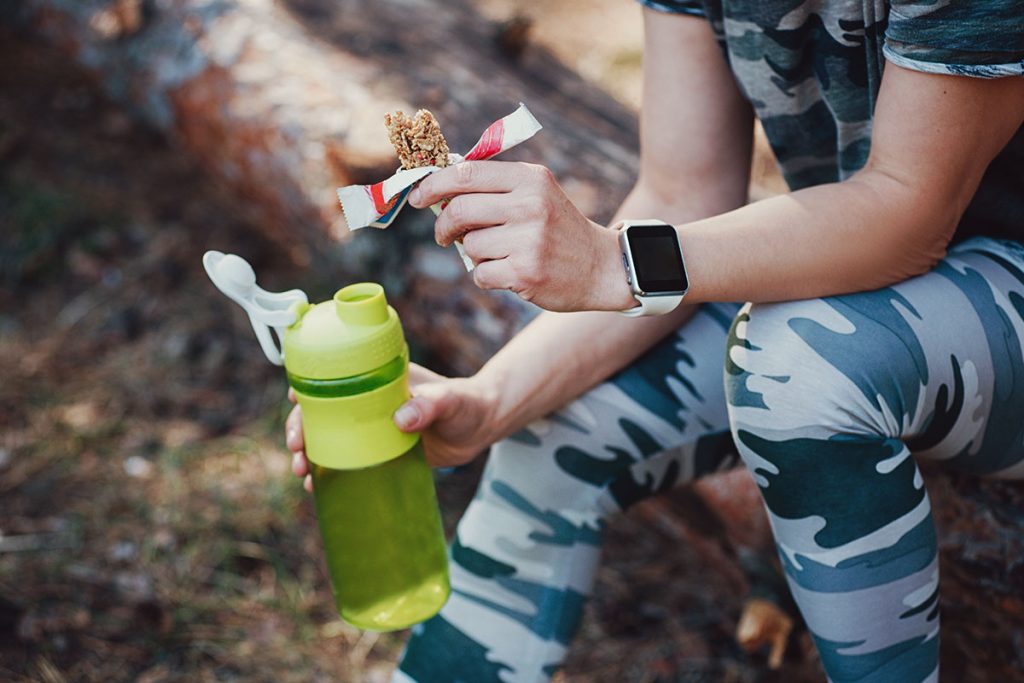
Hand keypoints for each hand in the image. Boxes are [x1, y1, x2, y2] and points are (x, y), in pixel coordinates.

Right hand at [284, 364, 500, 485]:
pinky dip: (328, 474)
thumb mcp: (449, 400)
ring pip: (328, 439)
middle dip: (300, 429)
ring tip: (303, 474)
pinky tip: (317, 489)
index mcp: (377, 381)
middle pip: (321, 412)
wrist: (481, 427)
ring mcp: (370, 430)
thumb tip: (402, 418)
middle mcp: (367, 403)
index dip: (309, 387)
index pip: (334, 378)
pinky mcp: (379, 453)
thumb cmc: (466, 403)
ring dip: (309, 454)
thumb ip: (430, 405)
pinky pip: (346, 462)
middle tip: (297, 450)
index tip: (296, 400)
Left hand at [409, 160, 634, 311]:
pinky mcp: (526, 271)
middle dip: (443, 225)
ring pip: (470, 246)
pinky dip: (487, 276)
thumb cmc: (558, 229)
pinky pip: (480, 274)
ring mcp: (529, 239)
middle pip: (459, 209)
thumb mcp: (536, 193)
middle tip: (445, 236)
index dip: (433, 185)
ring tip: (500, 255)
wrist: (601, 267)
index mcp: (529, 178)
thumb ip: (494, 187)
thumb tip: (437, 188)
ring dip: (475, 254)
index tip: (418, 197)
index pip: (465, 173)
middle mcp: (530, 205)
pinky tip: (510, 272)